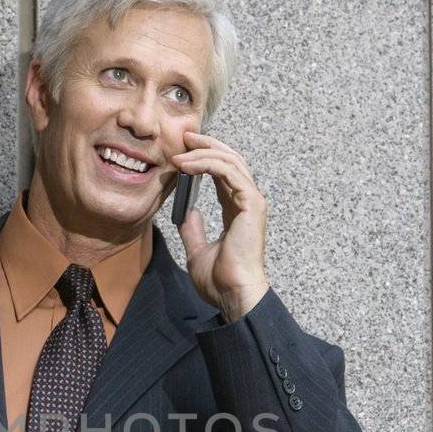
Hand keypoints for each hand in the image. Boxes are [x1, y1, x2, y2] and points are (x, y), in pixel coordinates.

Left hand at [173, 131, 269, 321]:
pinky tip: (187, 165)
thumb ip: (192, 229)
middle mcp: (246, 202)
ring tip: (181, 150)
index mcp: (236, 211)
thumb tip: (186, 213)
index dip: (204, 159)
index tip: (183, 152)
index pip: (223, 174)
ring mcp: (251, 201)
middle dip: (207, 145)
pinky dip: (207, 164)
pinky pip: (229, 172)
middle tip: (185, 137)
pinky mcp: (251, 204)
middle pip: (230, 160)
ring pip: (230, 161)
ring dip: (203, 152)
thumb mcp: (197, 250)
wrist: (233, 295)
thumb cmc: (220, 280)